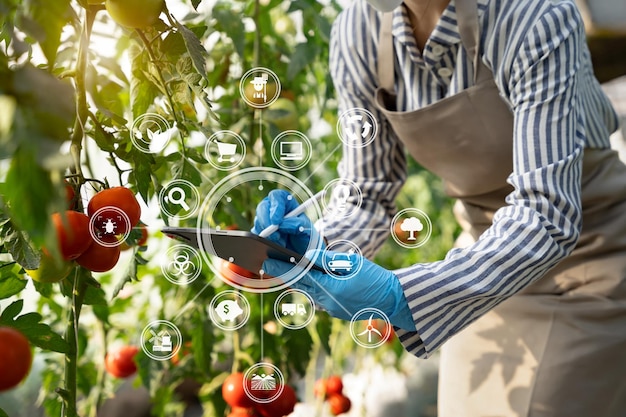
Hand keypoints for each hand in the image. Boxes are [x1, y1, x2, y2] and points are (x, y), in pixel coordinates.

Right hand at [252, 189, 322, 254]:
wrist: (301, 248)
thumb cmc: (305, 234)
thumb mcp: (306, 228)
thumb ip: (297, 224)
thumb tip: (283, 225)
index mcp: (285, 202)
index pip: (277, 197)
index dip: (275, 207)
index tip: (277, 221)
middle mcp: (273, 208)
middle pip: (263, 207)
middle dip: (267, 222)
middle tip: (276, 235)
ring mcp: (265, 219)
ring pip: (258, 222)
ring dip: (269, 234)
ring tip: (283, 242)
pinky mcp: (260, 231)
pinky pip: (256, 234)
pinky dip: (265, 241)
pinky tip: (277, 245)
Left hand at [262, 248, 414, 330]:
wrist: (394, 301)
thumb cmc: (376, 279)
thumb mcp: (352, 263)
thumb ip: (328, 259)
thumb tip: (307, 257)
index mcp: (330, 288)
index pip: (300, 276)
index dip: (281, 269)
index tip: (265, 262)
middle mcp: (327, 301)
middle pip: (300, 285)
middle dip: (284, 275)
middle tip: (267, 264)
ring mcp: (332, 309)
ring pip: (309, 292)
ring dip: (297, 281)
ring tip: (283, 269)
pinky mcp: (337, 311)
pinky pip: (319, 297)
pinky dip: (311, 287)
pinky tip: (307, 279)